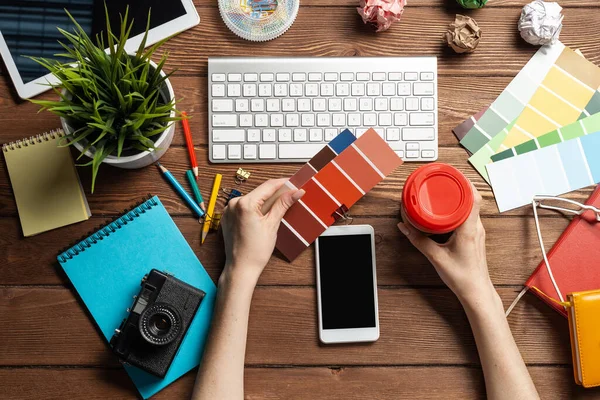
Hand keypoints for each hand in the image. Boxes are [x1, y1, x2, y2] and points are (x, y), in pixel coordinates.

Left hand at [220, 178, 303, 286]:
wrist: (241, 268)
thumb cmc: (254, 252)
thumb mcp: (272, 225)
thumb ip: (283, 205)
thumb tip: (295, 192)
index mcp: (244, 204)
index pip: (268, 186)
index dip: (283, 183)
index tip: (294, 183)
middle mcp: (234, 204)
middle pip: (260, 192)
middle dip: (276, 193)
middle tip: (291, 194)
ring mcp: (229, 210)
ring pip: (253, 199)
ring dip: (266, 200)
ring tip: (280, 205)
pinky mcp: (228, 217)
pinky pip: (245, 206)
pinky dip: (256, 207)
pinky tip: (266, 214)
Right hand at [397, 184, 495, 306]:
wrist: (476, 291)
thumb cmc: (462, 277)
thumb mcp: (435, 257)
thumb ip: (418, 240)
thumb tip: (404, 226)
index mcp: (469, 229)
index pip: (473, 197)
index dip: (464, 182)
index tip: (451, 174)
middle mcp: (476, 227)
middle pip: (471, 198)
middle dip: (457, 186)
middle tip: (442, 180)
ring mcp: (477, 231)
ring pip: (469, 207)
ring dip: (457, 198)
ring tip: (442, 193)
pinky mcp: (474, 236)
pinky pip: (467, 216)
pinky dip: (457, 209)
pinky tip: (447, 211)